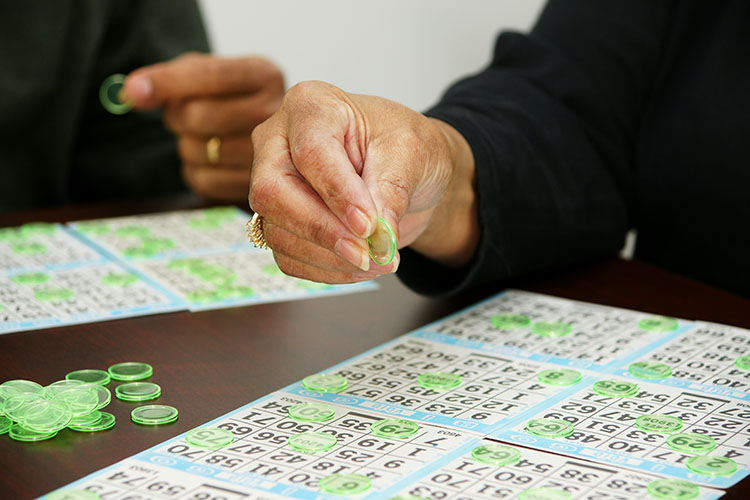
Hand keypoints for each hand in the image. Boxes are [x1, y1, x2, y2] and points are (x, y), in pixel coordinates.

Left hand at [123, 53, 283, 200]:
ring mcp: (268, 153)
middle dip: (177, 115)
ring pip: (196, 150)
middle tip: (185, 115)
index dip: (167, 82)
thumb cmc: (230, 100)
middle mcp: (273, 113)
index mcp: (264, 75)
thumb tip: (131, 93)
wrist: (271, 138)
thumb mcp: (207, 75)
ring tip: (204, 137)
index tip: (133, 91)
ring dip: (185, 144)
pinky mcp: (253, 185)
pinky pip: (201, 179)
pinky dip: (194, 170)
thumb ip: (170, 77)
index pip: (210, 75)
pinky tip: (209, 160)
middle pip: (198, 116)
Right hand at [249, 81, 477, 283]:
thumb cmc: (404, 146)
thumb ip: (391, 189)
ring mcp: (273, 185)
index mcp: (310, 106)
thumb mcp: (412, 153)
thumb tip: (376, 235)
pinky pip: (288, 256)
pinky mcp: (279, 222)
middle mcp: (278, 144)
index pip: (310, 153)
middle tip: (367, 253)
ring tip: (379, 260)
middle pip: (274, 193)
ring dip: (330, 258)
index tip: (369, 225)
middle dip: (322, 231)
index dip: (338, 194)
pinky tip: (360, 266)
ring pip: (278, 232)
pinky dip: (326, 270)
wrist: (408, 172)